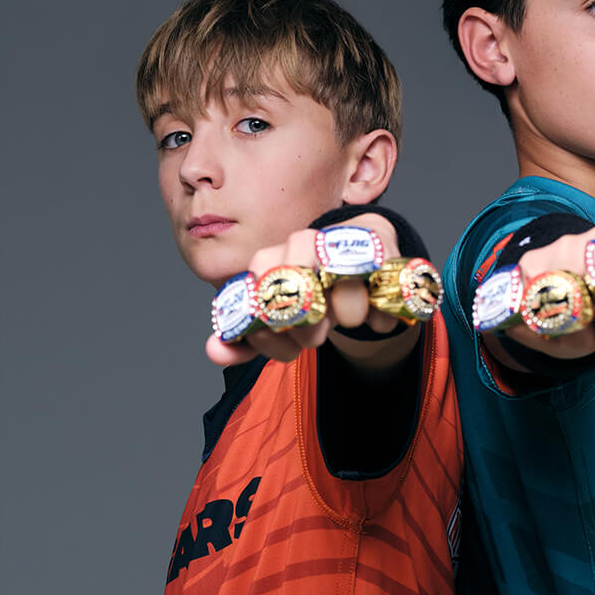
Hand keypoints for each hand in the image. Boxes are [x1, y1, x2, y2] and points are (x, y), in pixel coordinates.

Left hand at [206, 214, 404, 366]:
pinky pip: (380, 291)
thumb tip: (215, 350)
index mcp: (269, 261)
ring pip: (342, 294)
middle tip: (316, 333)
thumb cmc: (315, 291)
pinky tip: (375, 315)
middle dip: (309, 329)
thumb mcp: (279, 321)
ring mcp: (340, 244)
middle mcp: (301, 244)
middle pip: (297, 292)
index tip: (285, 342)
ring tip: (346, 318)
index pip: (258, 295)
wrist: (361, 259)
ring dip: (347, 318)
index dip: (271, 335)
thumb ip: (246, 339)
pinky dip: (380, 316)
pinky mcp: (379, 247)